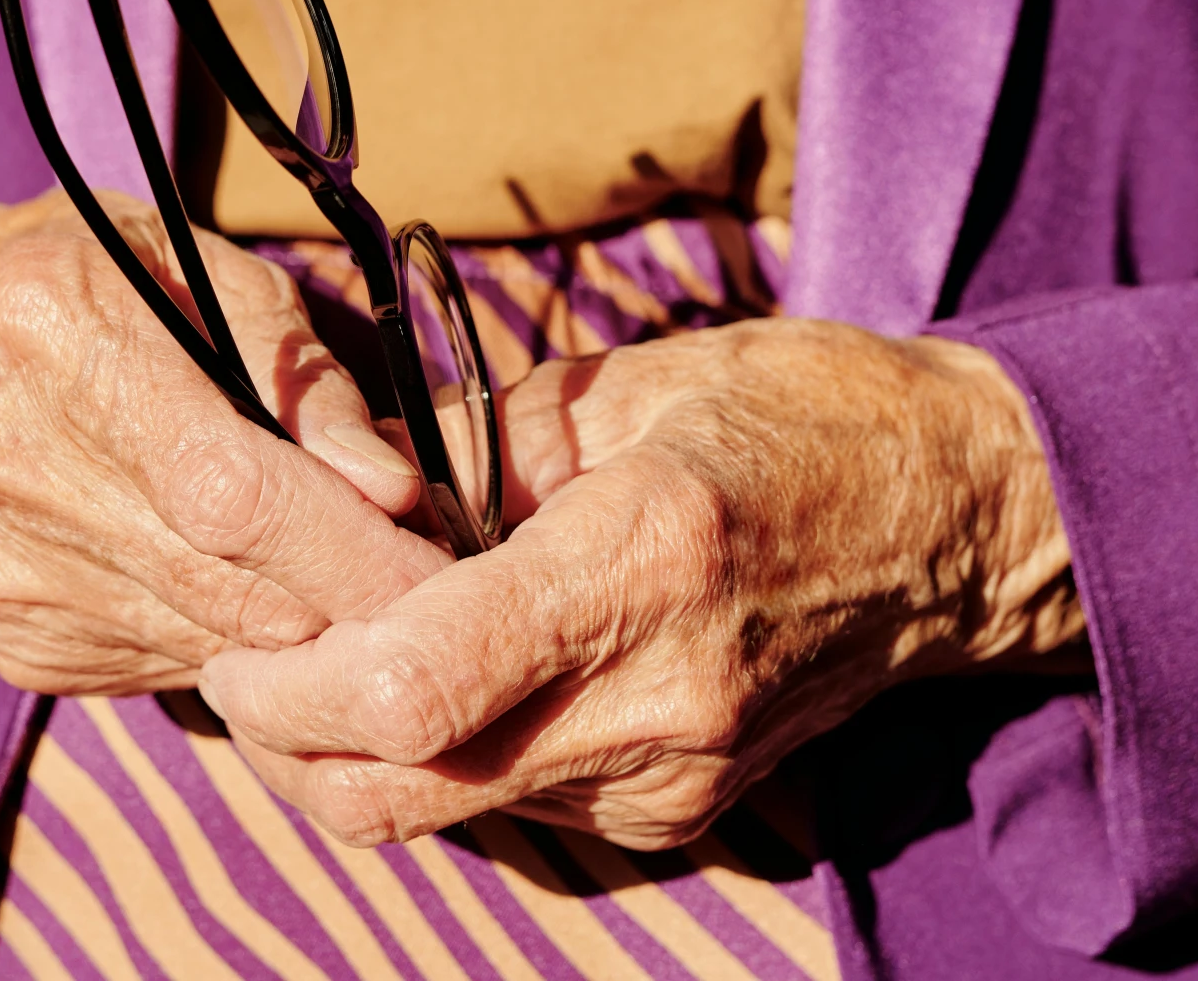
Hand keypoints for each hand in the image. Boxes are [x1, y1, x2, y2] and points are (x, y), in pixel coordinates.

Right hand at [0, 191, 452, 693]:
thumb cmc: (136, 291)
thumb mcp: (229, 279)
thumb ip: (310, 384)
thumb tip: (395, 493)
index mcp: (50, 326)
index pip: (226, 488)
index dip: (348, 544)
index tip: (440, 565)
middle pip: (221, 581)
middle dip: (347, 597)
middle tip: (426, 580)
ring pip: (208, 640)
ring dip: (300, 626)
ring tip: (342, 569)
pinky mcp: (15, 639)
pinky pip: (171, 666)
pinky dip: (236, 639)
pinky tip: (243, 578)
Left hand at [197, 317, 1083, 847]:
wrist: (958, 523)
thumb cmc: (794, 415)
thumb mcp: (624, 383)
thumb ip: (462, 447)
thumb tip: (331, 484)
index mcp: (638, 561)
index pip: (415, 688)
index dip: (289, 683)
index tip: (239, 635)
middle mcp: (654, 701)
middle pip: (397, 790)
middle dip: (282, 740)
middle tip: (244, 658)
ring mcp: (671, 778)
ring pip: (437, 812)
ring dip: (349, 751)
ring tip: (330, 650)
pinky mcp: (675, 813)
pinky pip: (505, 805)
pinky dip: (436, 754)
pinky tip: (432, 672)